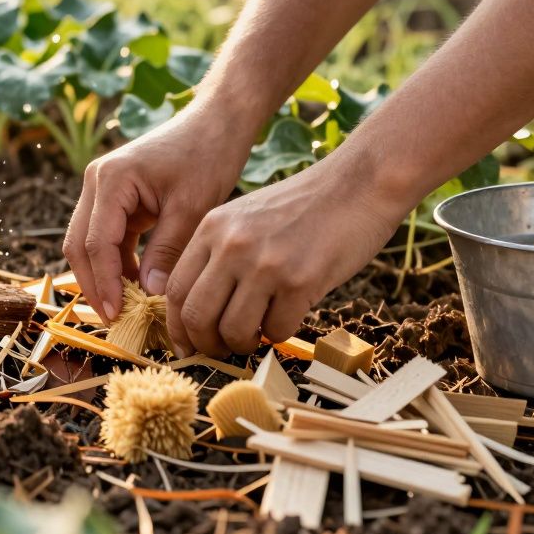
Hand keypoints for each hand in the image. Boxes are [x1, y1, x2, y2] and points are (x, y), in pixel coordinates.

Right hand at [63, 105, 253, 323]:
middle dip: (95, 284)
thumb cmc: (208, 156)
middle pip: (79, 244)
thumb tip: (151, 294)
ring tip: (125, 309)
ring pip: (88, 243)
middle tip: (114, 319)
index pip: (96, 242)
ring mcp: (103, 189)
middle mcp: (97, 181)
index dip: (104, 282)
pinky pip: (107, 237)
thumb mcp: (192, 207)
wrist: (216, 123)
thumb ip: (168, 250)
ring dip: (104, 275)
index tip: (118, 314)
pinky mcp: (116, 197)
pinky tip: (137, 286)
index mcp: (111, 179)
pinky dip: (118, 263)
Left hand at [165, 156, 403, 356]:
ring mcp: (265, 263)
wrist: (358, 183)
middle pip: (196, 315)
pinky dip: (278, 335)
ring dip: (242, 345)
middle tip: (221, 349)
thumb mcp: (245, 217)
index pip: (175, 288)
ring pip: (233, 330)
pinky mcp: (300, 281)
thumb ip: (220, 254)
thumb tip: (199, 312)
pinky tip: (287, 317)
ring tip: (255, 336)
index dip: (177, 325)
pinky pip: (276, 331)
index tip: (187, 343)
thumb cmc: (304, 207)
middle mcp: (232, 245)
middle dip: (205, 344)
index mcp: (212, 228)